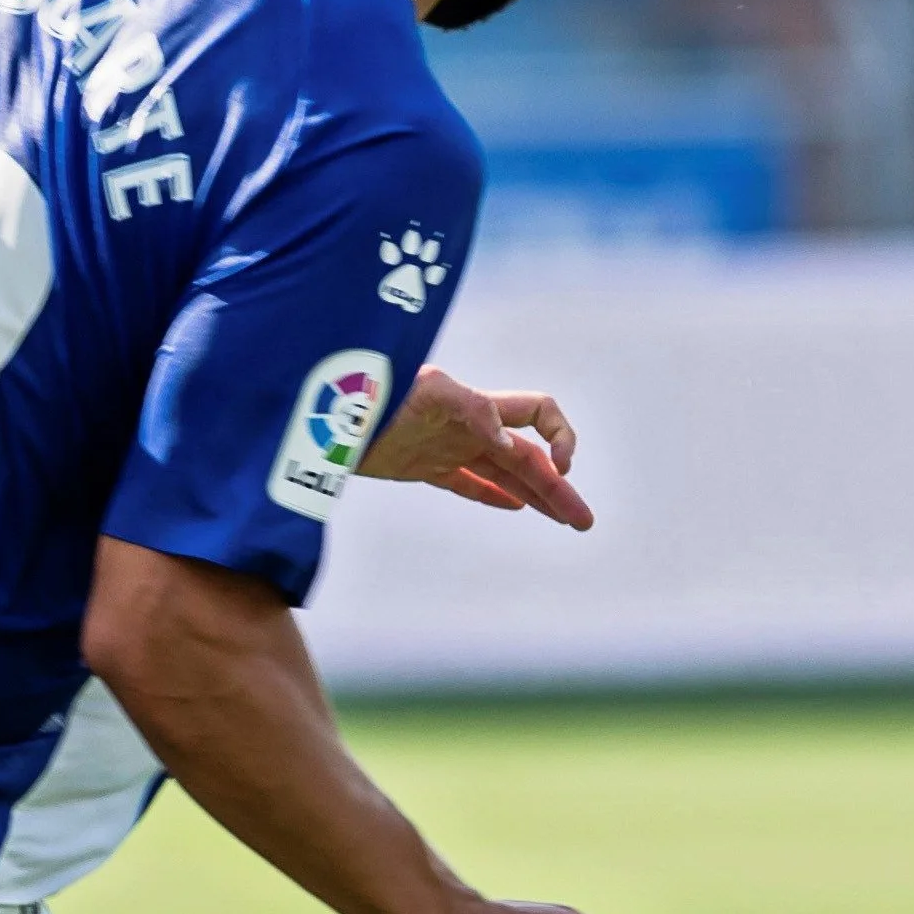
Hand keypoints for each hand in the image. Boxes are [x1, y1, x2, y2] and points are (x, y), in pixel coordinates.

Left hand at [365, 365, 589, 529]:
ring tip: (564, 522)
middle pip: (529, 458)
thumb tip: (504, 441)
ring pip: (504, 474)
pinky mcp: (423, 465)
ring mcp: (448, 446)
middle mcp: (470, 427)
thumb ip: (471, 410)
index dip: (558, 437)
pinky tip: (515, 508)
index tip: (560, 466)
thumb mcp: (428, 391)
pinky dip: (493, 496)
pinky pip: (467, 483)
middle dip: (559, 489)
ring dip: (536, 497)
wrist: (329, 411)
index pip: (539, 413)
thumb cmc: (378, 393)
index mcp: (480, 407)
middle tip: (583, 522)